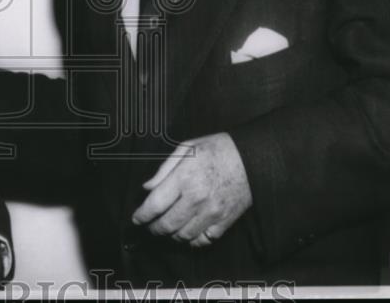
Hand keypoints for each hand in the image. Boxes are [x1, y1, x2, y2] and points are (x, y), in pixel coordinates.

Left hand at [131, 132, 252, 247]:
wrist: (252, 159)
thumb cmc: (218, 150)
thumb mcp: (187, 148)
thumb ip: (164, 169)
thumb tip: (147, 187)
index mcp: (184, 177)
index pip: (155, 204)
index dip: (142, 215)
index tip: (137, 218)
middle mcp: (196, 198)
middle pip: (167, 224)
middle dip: (154, 228)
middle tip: (150, 226)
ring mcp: (211, 212)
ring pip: (183, 236)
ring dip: (171, 235)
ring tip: (167, 228)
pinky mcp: (224, 221)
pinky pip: (203, 240)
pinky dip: (192, 241)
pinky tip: (187, 232)